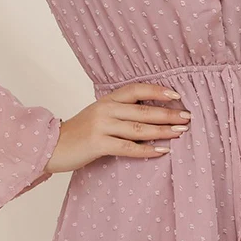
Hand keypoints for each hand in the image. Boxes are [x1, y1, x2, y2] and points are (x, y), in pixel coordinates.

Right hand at [43, 82, 190, 173]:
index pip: (136, 89)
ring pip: (138, 128)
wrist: (52, 146)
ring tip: (180, 132)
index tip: (177, 94)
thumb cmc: (80, 133)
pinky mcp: (97, 144)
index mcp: (107, 100)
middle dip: (168, 113)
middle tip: (187, 117)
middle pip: (142, 109)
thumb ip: (121, 112)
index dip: (157, 90)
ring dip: (162, 130)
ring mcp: (101, 126)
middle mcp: (105, 109)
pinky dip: (147, 149)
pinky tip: (162, 151)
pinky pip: (128, 147)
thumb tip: (152, 114)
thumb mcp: (99, 115)